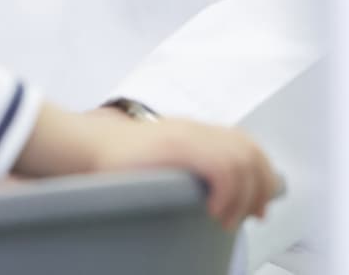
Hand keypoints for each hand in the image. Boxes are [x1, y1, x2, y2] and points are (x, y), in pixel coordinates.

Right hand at [88, 111, 279, 230]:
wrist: (86, 148)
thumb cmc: (117, 163)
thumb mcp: (163, 163)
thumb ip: (188, 171)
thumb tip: (211, 199)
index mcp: (194, 133)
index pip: (245, 144)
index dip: (262, 175)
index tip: (260, 206)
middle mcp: (196, 130)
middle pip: (250, 151)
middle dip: (260, 189)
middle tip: (250, 216)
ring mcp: (187, 135)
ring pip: (241, 160)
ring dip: (242, 196)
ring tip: (226, 218)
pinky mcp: (177, 145)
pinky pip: (221, 167)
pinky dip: (227, 192)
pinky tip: (213, 209)